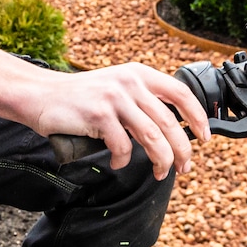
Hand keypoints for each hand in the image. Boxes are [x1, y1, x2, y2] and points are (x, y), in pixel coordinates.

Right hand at [26, 63, 208, 178]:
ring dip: (161, 160)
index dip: (198, 116)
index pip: (180, 92)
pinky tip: (118, 163)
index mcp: (138, 74)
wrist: (41, 96)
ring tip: (161, 172)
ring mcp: (114, 98)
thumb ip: (141, 100)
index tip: (205, 137)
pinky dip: (123, 160)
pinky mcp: (98, 115)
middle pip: (170, 121)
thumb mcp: (116, 87)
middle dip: (183, 150)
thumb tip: (174, 128)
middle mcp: (129, 83)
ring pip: (152, 136)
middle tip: (185, 167)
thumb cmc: (81, 98)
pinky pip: (122, 146)